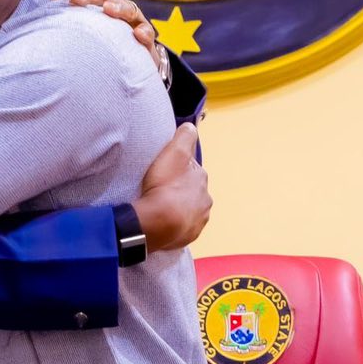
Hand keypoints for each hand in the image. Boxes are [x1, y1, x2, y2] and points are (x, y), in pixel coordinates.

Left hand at [40, 0, 159, 54]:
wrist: (129, 49)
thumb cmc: (102, 24)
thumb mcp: (84, 4)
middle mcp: (115, 3)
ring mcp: (131, 19)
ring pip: (127, 9)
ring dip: (118, 8)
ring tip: (108, 9)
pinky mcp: (144, 38)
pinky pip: (146, 33)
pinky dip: (144, 32)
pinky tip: (138, 35)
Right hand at [134, 122, 209, 252]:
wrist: (157, 222)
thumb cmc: (164, 186)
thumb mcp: (175, 152)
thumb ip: (185, 136)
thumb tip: (191, 127)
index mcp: (202, 179)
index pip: (192, 169)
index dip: (178, 169)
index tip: (164, 171)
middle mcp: (205, 200)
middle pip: (192, 191)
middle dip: (180, 190)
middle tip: (161, 190)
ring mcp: (198, 220)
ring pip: (189, 210)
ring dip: (179, 208)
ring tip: (161, 208)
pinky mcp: (189, 236)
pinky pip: (183, 228)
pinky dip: (176, 225)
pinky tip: (163, 222)